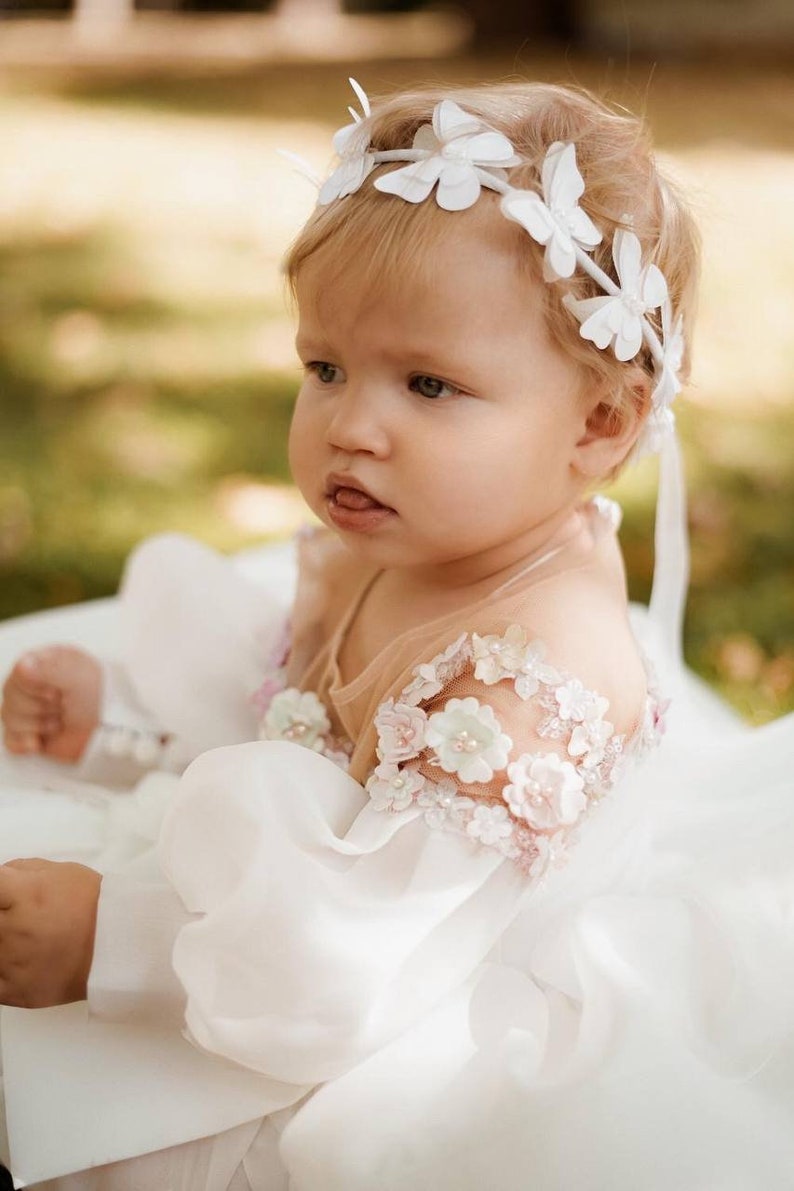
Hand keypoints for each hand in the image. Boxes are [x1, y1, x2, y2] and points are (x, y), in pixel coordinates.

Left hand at [0, 859, 100, 1006]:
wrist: (121, 944)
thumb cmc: (92, 903)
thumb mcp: (60, 871)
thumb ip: (20, 871)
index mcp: (23, 894)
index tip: (4, 897)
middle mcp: (13, 929)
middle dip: (1, 914)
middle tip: (12, 917)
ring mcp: (11, 963)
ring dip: (1, 941)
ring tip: (17, 937)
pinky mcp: (15, 991)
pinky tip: (12, 961)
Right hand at [1, 645, 101, 762]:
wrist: (112, 731)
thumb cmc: (100, 697)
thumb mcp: (78, 676)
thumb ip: (49, 669)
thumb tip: (22, 665)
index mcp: (43, 662)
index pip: (19, 671)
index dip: (35, 686)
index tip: (56, 693)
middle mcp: (32, 683)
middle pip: (11, 696)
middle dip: (40, 707)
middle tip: (62, 706)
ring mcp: (30, 709)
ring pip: (9, 718)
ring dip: (38, 724)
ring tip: (59, 722)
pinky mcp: (30, 733)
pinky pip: (10, 740)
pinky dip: (24, 743)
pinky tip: (38, 742)